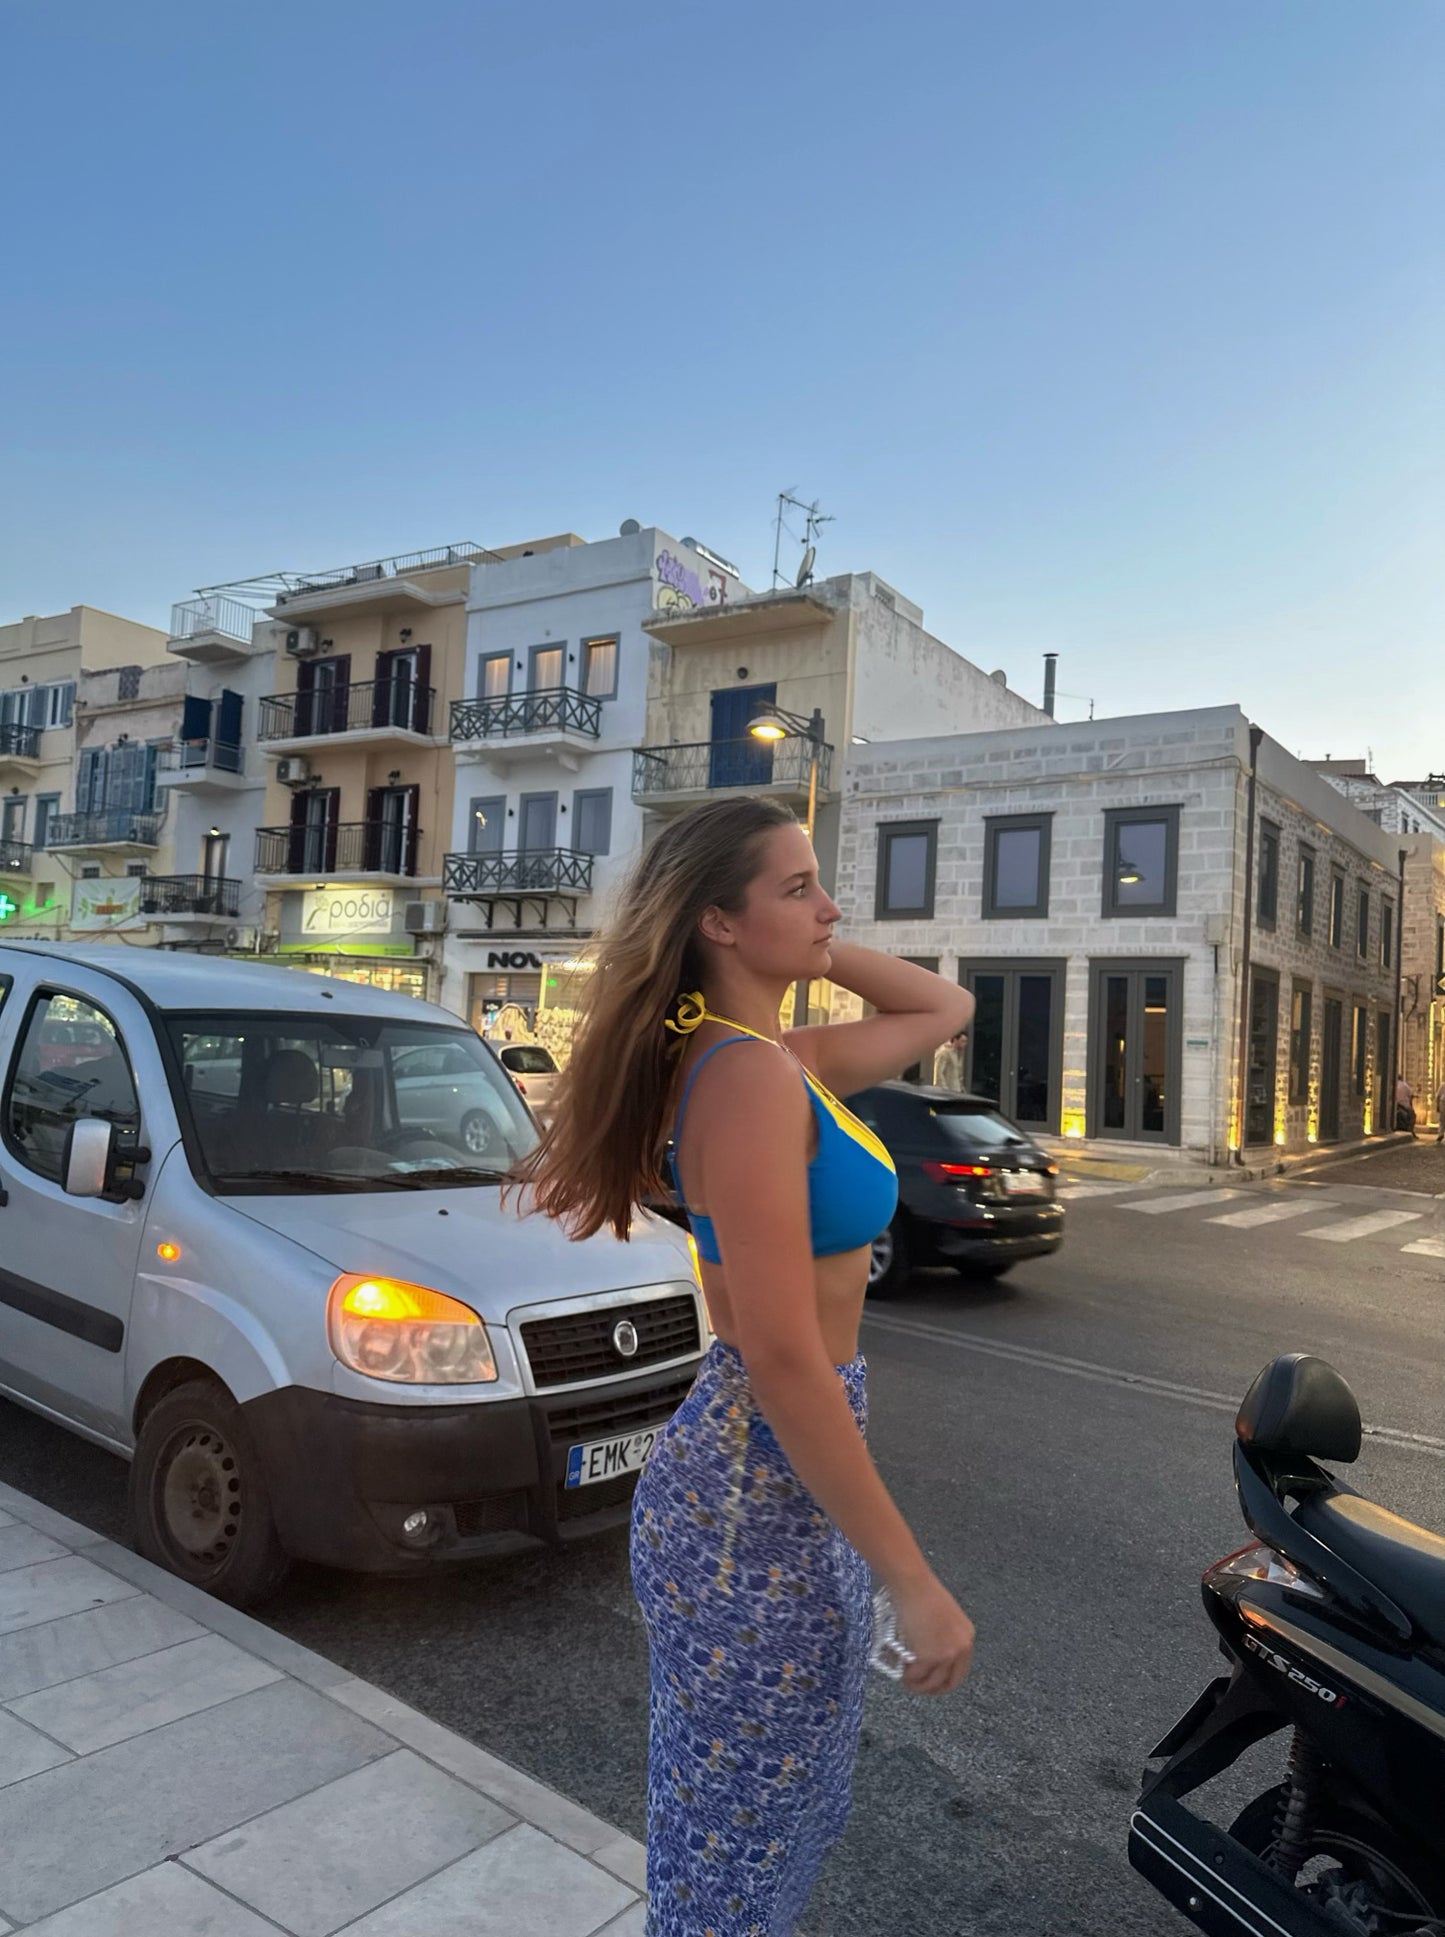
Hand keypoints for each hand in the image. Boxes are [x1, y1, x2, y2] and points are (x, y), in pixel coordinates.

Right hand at [891, 1574, 974, 1695]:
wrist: (912, 1584)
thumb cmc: (921, 1592)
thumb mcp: (943, 1617)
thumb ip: (943, 1636)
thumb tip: (929, 1655)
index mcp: (967, 1636)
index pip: (961, 1670)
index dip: (945, 1680)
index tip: (932, 1683)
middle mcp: (962, 1648)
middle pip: (951, 1682)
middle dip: (933, 1689)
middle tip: (918, 1687)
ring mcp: (947, 1654)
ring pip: (932, 1683)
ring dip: (918, 1685)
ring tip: (905, 1679)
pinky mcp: (930, 1657)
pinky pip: (916, 1675)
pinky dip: (907, 1676)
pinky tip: (900, 1671)